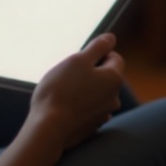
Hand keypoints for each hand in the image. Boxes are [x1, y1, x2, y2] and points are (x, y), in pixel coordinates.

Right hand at [29, 34, 124, 150]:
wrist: (49, 127)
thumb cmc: (61, 89)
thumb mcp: (78, 60)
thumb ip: (97, 47)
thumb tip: (111, 38)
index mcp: (114, 79)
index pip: (115, 57)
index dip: (97, 54)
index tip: (78, 59)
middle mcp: (114, 98)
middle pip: (105, 76)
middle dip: (90, 72)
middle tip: (67, 75)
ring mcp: (103, 115)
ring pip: (96, 94)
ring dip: (84, 89)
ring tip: (63, 92)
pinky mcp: (92, 127)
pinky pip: (88, 109)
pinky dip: (79, 105)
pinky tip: (63, 107)